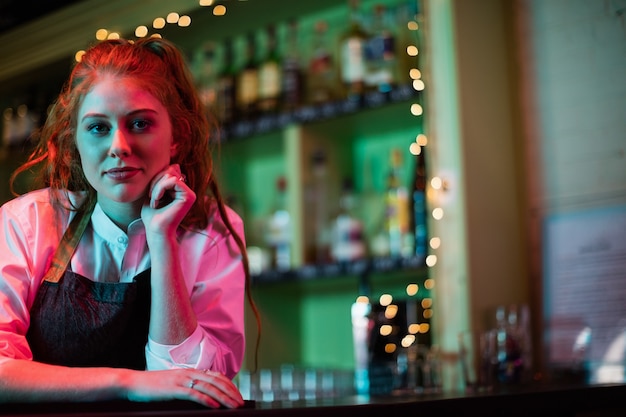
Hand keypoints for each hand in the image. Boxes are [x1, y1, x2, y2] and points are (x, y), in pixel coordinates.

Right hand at [126, 368, 243, 408]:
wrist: (134, 382)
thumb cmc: (154, 385)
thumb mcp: (175, 382)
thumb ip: (189, 385)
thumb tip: (204, 394)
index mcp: (190, 371)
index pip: (216, 376)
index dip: (229, 385)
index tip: (238, 394)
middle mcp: (189, 373)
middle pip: (216, 381)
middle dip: (231, 392)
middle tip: (240, 402)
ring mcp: (182, 380)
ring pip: (208, 388)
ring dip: (223, 397)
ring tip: (232, 406)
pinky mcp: (174, 389)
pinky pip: (194, 394)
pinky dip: (206, 400)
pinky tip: (214, 407)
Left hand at [141, 164, 195, 236]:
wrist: (155, 230)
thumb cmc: (153, 216)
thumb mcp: (155, 193)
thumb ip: (162, 180)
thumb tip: (176, 165)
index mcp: (180, 191)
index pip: (170, 171)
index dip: (157, 178)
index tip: (150, 194)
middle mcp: (187, 191)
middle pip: (170, 170)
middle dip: (156, 181)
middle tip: (150, 196)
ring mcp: (190, 194)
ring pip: (170, 175)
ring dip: (156, 187)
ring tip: (153, 200)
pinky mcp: (189, 196)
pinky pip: (173, 181)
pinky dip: (160, 188)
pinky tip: (156, 200)